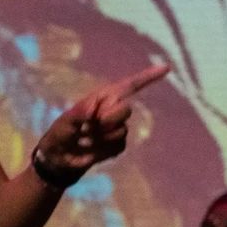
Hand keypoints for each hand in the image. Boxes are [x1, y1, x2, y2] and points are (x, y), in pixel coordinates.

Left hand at [34, 63, 169, 187]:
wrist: (61, 158)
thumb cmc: (60, 135)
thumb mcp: (64, 123)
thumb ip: (78, 113)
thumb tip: (93, 109)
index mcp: (101, 98)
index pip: (128, 85)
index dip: (147, 77)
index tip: (166, 67)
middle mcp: (112, 110)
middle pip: (126, 110)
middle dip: (108, 119)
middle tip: (87, 127)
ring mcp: (117, 128)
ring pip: (121, 130)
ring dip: (101, 137)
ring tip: (85, 139)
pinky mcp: (118, 145)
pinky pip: (119, 146)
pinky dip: (104, 149)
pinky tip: (91, 150)